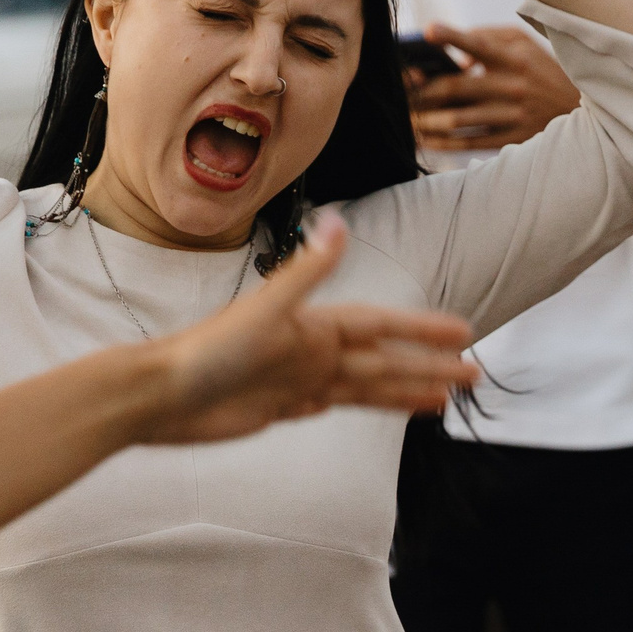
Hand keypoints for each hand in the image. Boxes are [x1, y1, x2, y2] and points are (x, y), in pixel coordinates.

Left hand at [146, 211, 476, 443]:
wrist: (158, 395)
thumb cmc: (206, 350)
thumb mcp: (264, 308)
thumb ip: (307, 270)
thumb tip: (338, 224)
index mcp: (314, 328)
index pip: (382, 327)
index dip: (423, 331)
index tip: (464, 334)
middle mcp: (312, 351)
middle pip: (385, 361)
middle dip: (429, 366)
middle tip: (474, 374)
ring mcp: (298, 380)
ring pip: (367, 386)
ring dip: (406, 390)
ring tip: (445, 400)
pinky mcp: (280, 408)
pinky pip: (337, 406)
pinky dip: (366, 406)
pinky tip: (383, 406)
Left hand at [408, 22, 581, 149]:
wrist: (582, 111)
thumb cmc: (542, 70)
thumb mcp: (524, 45)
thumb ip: (487, 37)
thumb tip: (452, 51)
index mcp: (513, 58)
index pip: (479, 44)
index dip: (453, 36)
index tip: (428, 31)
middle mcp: (512, 86)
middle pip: (455, 87)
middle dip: (421, 90)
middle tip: (398, 90)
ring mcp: (512, 115)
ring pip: (457, 118)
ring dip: (425, 119)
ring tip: (404, 117)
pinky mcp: (512, 138)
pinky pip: (468, 142)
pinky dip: (442, 142)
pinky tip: (423, 138)